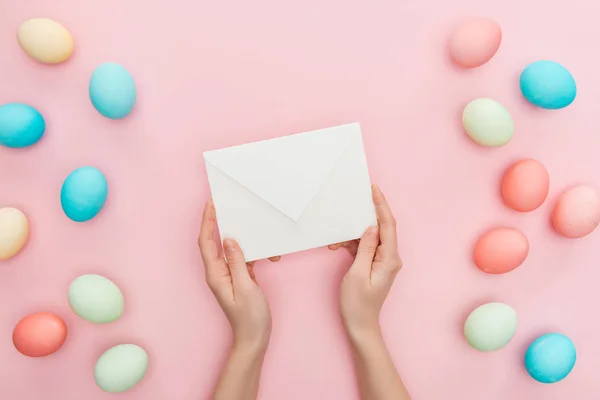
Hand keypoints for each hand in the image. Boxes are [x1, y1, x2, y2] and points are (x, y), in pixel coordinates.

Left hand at [198, 199, 278, 350]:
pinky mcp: (239, 278)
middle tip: (225, 205)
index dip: (206, 221)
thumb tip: (228, 239)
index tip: (211, 204)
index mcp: (215, 274)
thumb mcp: (245, 287)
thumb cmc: (249, 317)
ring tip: (247, 224)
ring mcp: (228, 275)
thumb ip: (237, 262)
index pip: (206, 242)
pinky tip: (262, 249)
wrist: (254, 338)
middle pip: (214, 241)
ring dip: (239, 237)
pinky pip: (241, 258)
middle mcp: (218, 272)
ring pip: (230, 249)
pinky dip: (251, 251)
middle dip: (217, 222)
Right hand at [329, 185, 401, 338]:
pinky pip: (365, 247)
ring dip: (353, 234)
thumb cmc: (357, 303)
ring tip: (336, 239)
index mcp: (390, 258)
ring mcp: (382, 261)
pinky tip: (338, 245)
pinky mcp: (373, 265)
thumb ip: (366, 248)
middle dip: (366, 215)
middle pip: (381, 228)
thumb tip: (371, 227)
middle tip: (355, 201)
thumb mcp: (358, 273)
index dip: (381, 205)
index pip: (388, 225)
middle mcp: (390, 257)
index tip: (374, 190)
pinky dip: (352, 244)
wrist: (360, 325)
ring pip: (370, 237)